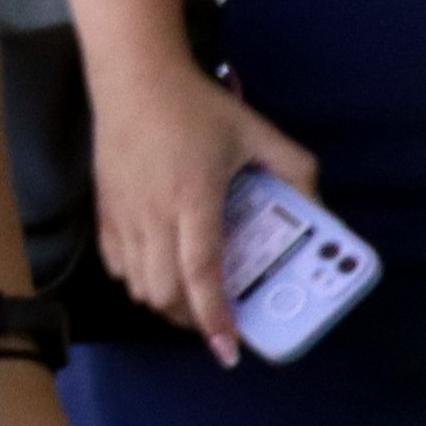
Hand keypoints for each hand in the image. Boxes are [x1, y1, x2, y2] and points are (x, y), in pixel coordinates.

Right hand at [91, 57, 318, 363]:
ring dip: (166, 302)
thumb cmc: (195, 106)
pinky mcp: (103, 209)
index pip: (201, 273)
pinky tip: (159, 268)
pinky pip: (117, 265)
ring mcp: (123, 214)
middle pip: (165, 293)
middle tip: (217, 322)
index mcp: (194, 197)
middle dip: (192, 320)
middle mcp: (154, 213)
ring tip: (190, 297)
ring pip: (139, 285)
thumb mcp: (255, 131)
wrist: (133, 76)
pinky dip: (138, 280)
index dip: (214, 318)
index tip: (228, 348)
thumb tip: (321, 209)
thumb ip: (294, 168)